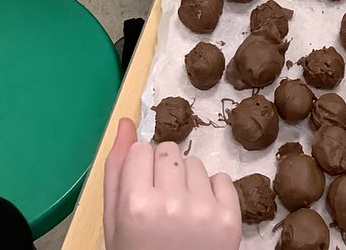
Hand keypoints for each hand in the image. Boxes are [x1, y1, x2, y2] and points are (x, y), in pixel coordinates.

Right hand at [103, 118, 240, 249]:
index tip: (141, 191)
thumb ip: (116, 171)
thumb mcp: (115, 223)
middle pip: (168, 150)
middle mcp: (171, 203)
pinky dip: (213, 193)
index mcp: (135, 205)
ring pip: (195, 162)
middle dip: (163, 171)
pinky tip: (201, 218)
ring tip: (181, 213)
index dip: (140, 170)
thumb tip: (124, 121)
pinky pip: (221, 178)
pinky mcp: (230, 218)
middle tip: (161, 203)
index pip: (140, 149)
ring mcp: (204, 210)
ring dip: (187, 181)